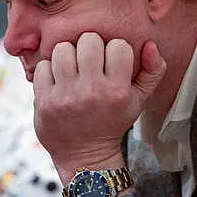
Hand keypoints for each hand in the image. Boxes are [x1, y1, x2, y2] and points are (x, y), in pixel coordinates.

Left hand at [32, 32, 165, 182]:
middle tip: (89, 61)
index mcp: (118, 91)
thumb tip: (150, 44)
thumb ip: (153, 71)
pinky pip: (43, 66)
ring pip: (63, 49)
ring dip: (67, 55)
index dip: (115, 50)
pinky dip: (49, 70)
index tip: (110, 62)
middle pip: (88, 41)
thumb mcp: (139, 100)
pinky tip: (57, 81)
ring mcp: (66, 96)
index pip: (118, 46)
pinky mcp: (44, 101)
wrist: (85, 156)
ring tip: (72, 68)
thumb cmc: (113, 121)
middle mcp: (92, 92)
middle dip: (89, 47)